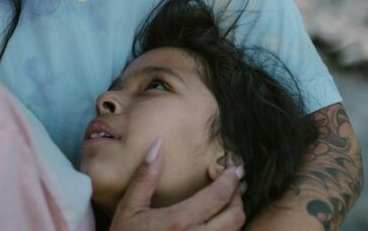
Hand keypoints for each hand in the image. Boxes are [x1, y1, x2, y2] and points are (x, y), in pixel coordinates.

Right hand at [109, 139, 244, 230]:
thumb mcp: (129, 207)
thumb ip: (145, 177)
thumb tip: (157, 145)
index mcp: (178, 222)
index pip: (218, 197)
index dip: (230, 180)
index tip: (234, 169)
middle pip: (235, 217)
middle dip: (238, 197)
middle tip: (233, 184)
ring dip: (235, 215)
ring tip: (228, 201)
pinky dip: (228, 230)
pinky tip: (219, 222)